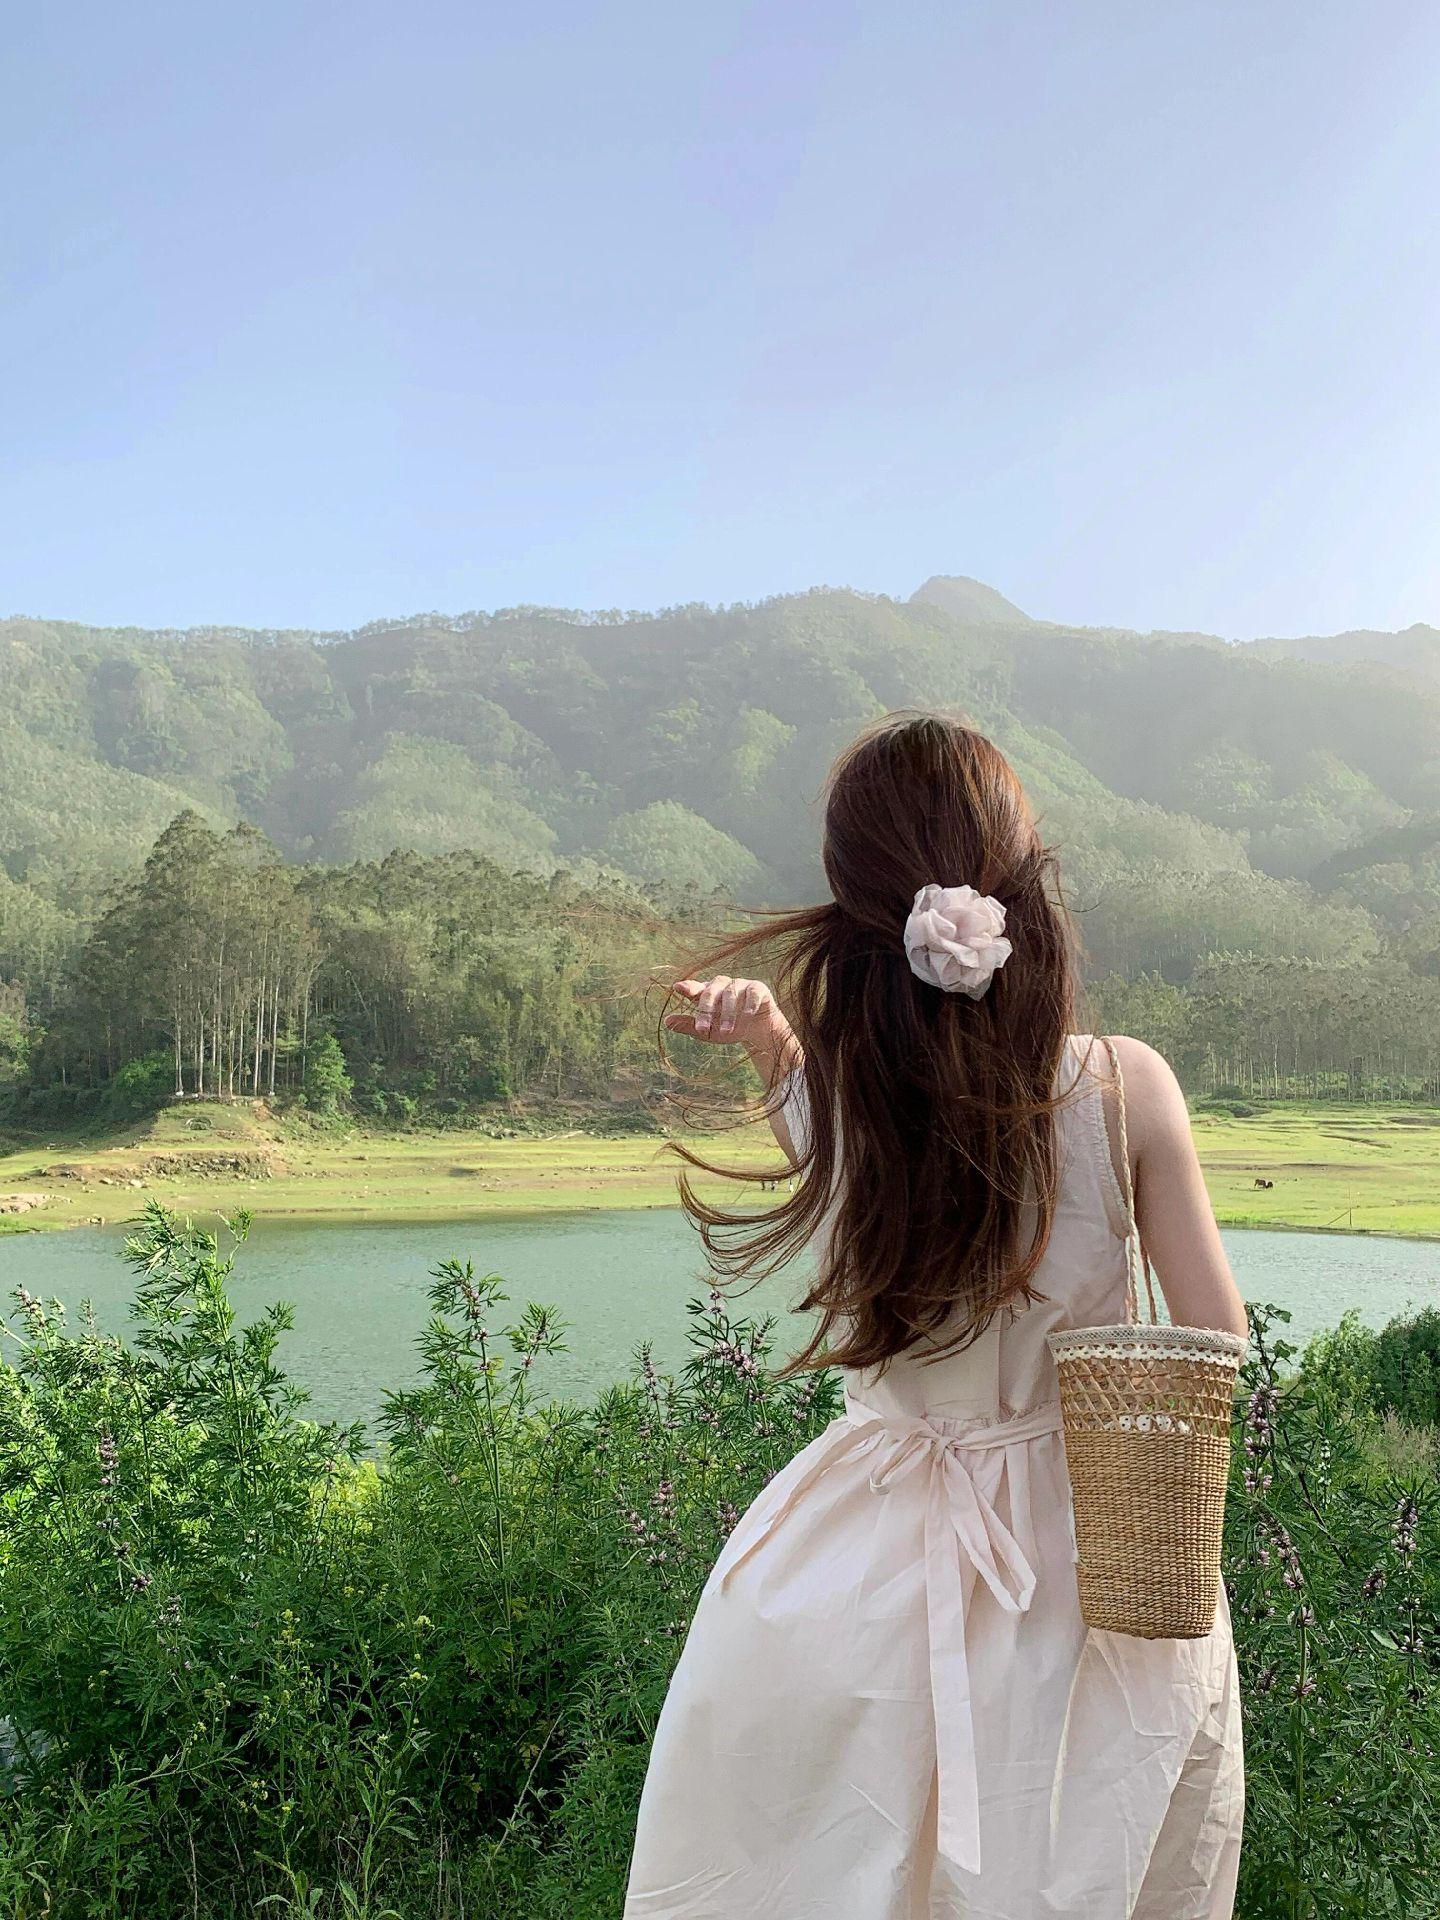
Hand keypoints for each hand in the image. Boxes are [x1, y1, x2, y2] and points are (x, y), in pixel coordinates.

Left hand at [665, 975, 780, 1047]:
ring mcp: (740, 984)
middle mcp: (722, 985)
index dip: (687, 987)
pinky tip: (747, 1015)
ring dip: (728, 1014)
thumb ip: (688, 1025)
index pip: (695, 988)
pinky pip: (753, 992)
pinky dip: (749, 1003)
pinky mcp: (758, 988)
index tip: (677, 987)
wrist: (758, 1031)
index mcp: (707, 992)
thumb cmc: (728, 1028)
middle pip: (710, 992)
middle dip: (706, 1011)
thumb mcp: (707, 1031)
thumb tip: (666, 1022)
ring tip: (726, 1031)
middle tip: (702, 1029)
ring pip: (730, 994)